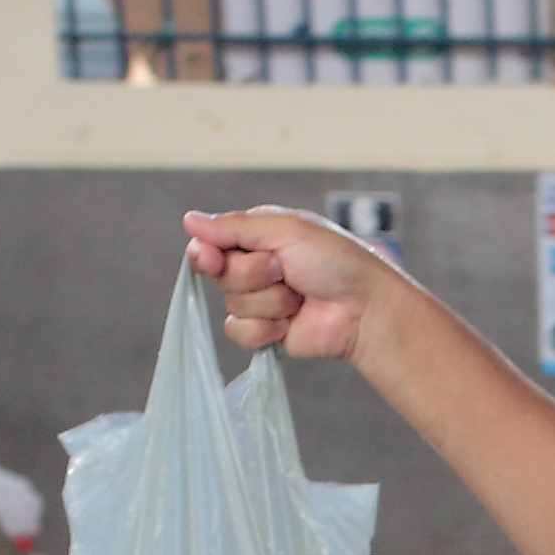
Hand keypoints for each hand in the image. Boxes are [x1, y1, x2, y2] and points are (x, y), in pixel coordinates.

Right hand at [187, 206, 404, 364]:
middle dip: (252, 275)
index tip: (211, 257)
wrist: (365, 308)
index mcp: (257, 237)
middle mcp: (255, 267)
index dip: (206, 253)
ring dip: (269, 301)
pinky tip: (291, 322)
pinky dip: (266, 328)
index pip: (209, 243)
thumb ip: (234, 227)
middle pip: (219, 275)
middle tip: (284, 271)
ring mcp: (260, 301)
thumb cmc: (336, 261)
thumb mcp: (286, 229)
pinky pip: (240, 333)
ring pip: (232, 305)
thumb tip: (188, 220)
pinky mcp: (267, 333)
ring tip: (299, 296)